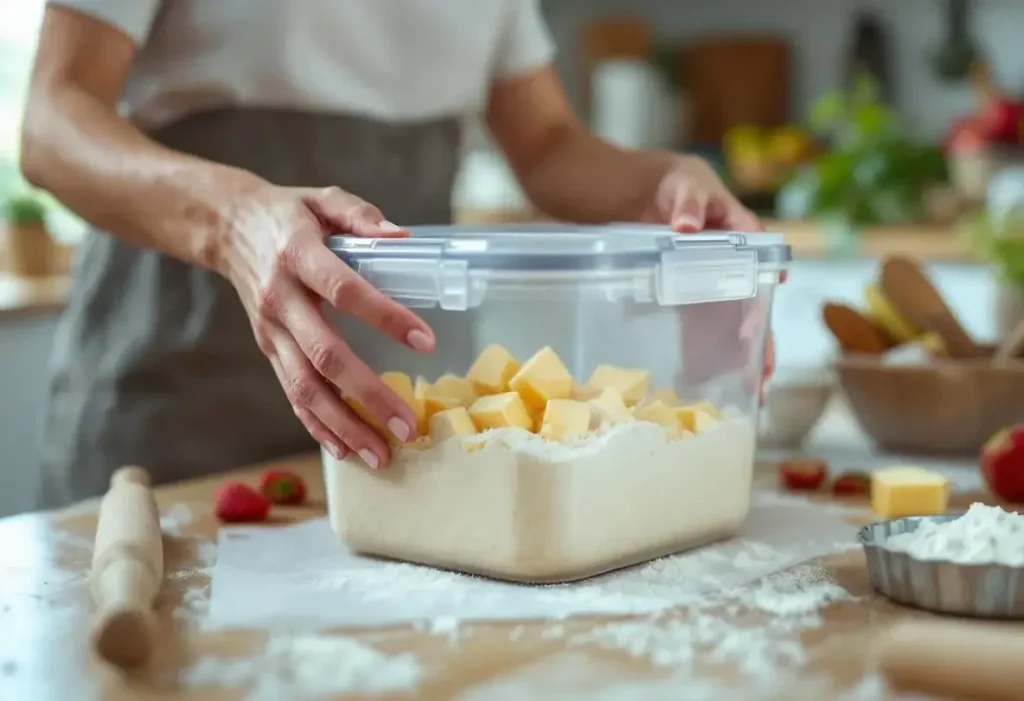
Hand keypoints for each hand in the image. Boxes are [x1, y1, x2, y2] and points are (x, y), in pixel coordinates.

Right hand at [218, 184, 434, 468]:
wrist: (226, 226)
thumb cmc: (288, 213)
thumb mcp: (324, 198)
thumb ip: (361, 215)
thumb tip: (403, 239)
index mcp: (298, 255)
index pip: (344, 291)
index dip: (384, 316)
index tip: (425, 341)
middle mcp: (281, 299)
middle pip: (324, 355)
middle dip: (368, 394)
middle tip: (406, 424)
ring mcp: (271, 330)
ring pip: (304, 387)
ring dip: (343, 425)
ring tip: (381, 454)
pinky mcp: (268, 349)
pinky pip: (291, 393)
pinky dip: (317, 425)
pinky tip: (345, 449)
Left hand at [638, 155, 773, 397]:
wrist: (636, 188)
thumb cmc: (671, 180)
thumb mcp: (684, 182)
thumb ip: (689, 201)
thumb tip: (689, 226)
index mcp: (739, 233)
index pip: (759, 270)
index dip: (759, 302)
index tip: (752, 331)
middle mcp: (730, 263)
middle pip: (752, 305)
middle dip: (759, 341)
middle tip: (765, 376)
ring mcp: (708, 282)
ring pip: (728, 322)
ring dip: (737, 354)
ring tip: (750, 390)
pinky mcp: (685, 295)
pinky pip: (696, 325)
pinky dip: (702, 350)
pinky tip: (703, 377)